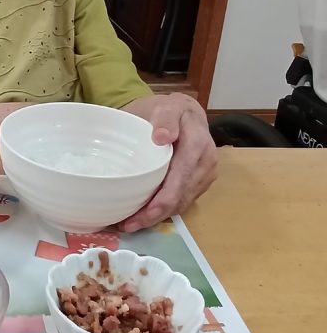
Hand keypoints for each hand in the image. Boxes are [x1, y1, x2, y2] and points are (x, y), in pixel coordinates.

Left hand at [120, 93, 216, 231]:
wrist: (184, 111)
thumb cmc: (169, 109)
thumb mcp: (166, 106)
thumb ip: (165, 118)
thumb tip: (161, 137)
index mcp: (198, 145)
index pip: (180, 180)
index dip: (160, 201)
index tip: (137, 215)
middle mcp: (206, 163)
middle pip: (180, 197)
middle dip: (154, 215)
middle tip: (127, 225)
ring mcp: (205, 175)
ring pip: (182, 204)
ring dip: (157, 217)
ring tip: (131, 224)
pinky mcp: (199, 182)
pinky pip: (182, 201)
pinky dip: (163, 211)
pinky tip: (144, 215)